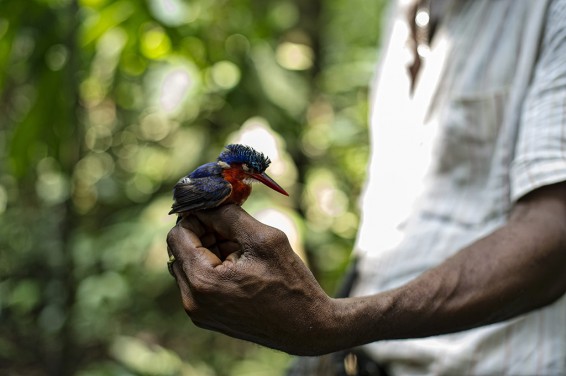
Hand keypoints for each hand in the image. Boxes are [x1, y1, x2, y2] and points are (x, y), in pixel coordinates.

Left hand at [166, 204, 340, 354]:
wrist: (307, 327)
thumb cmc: (290, 283)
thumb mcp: (263, 239)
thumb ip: (229, 216)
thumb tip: (206, 203)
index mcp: (202, 281)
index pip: (177, 235)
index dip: (197, 217)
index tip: (220, 211)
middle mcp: (192, 301)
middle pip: (180, 250)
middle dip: (204, 234)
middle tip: (235, 230)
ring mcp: (198, 312)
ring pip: (189, 265)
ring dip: (210, 250)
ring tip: (243, 252)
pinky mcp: (206, 317)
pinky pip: (198, 282)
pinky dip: (214, 268)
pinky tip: (242, 268)